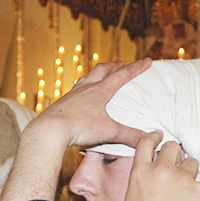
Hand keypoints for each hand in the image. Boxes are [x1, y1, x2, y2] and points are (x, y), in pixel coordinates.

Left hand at [27, 59, 151, 149]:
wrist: (50, 129)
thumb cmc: (79, 127)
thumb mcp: (109, 132)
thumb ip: (130, 136)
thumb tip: (149, 140)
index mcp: (100, 91)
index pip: (122, 75)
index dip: (137, 68)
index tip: (148, 60)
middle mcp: (86, 88)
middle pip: (102, 70)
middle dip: (115, 66)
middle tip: (122, 64)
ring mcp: (72, 94)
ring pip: (86, 78)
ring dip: (95, 74)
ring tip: (99, 76)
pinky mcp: (62, 103)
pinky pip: (74, 91)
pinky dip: (81, 89)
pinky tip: (80, 97)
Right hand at [122, 132, 199, 200]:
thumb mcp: (129, 199)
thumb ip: (139, 182)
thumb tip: (146, 178)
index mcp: (141, 171)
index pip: (146, 142)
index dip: (154, 136)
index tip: (158, 136)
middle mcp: (162, 169)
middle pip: (172, 147)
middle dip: (175, 153)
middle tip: (176, 164)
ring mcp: (183, 178)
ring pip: (192, 162)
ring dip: (189, 172)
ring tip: (185, 189)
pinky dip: (199, 194)